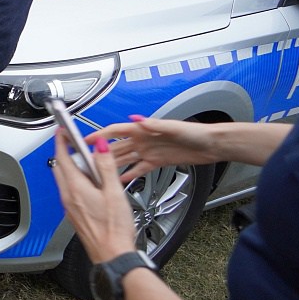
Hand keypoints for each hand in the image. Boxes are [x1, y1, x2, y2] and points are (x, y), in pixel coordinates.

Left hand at [52, 129, 137, 263]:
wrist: (113, 256)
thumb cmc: (115, 230)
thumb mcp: (115, 192)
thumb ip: (106, 167)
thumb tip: (99, 147)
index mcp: (76, 188)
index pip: (62, 156)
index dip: (61, 140)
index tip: (62, 130)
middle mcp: (68, 196)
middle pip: (60, 167)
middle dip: (65, 152)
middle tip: (74, 143)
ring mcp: (69, 207)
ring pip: (64, 179)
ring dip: (71, 167)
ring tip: (87, 163)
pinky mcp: (74, 215)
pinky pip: (69, 191)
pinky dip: (75, 181)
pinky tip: (90, 185)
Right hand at [86, 116, 216, 182]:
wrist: (211, 145)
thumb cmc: (196, 133)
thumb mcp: (173, 127)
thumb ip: (153, 125)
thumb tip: (136, 120)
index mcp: (143, 129)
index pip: (115, 131)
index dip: (100, 135)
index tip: (86, 140)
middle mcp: (143, 140)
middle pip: (116, 146)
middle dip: (102, 152)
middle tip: (88, 160)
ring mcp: (149, 151)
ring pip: (125, 158)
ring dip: (112, 164)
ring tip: (99, 171)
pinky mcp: (157, 161)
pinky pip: (139, 168)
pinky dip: (130, 174)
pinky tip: (121, 179)